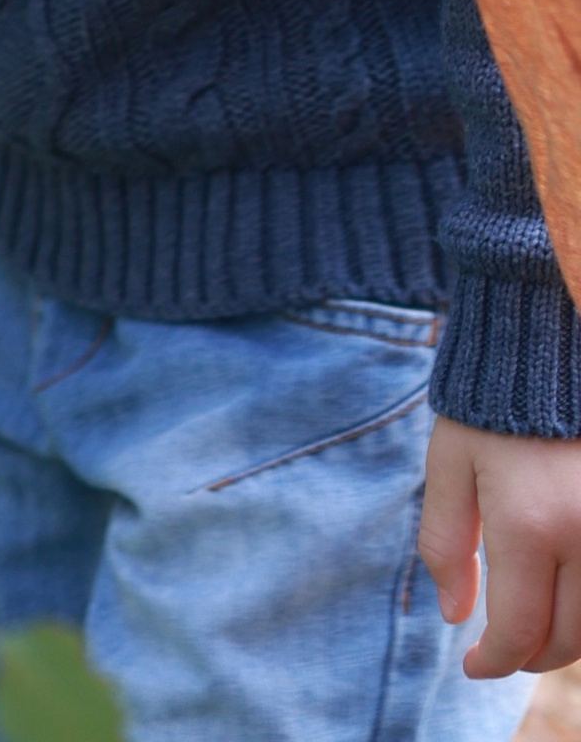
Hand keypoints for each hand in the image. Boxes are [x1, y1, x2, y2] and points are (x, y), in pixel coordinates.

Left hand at [421, 416, 580, 673]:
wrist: (547, 348)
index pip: (518, 631)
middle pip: (566, 640)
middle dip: (528, 656)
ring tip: (531, 625)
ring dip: (565, 638)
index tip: (472, 664)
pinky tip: (563, 593)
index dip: (492, 661)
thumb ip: (446, 542)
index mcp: (531, 524)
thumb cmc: (490, 404)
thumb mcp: (450, 463)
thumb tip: (455, 617)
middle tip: (500, 648)